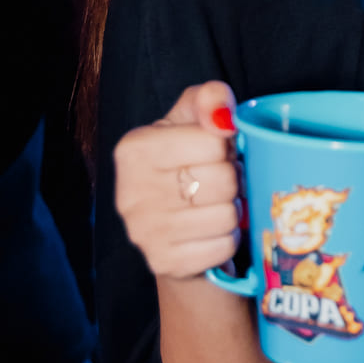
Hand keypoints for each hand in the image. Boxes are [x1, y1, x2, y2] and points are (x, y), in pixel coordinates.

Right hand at [113, 81, 240, 280]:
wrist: (171, 223)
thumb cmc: (185, 162)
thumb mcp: (191, 120)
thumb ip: (208, 99)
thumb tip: (223, 115)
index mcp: (134, 149)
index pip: (213, 142)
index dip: (226, 146)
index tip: (216, 152)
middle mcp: (130, 192)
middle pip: (223, 180)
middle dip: (233, 179)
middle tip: (221, 181)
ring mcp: (144, 233)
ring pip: (226, 216)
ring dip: (233, 209)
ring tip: (216, 204)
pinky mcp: (164, 263)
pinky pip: (223, 247)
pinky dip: (228, 239)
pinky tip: (211, 230)